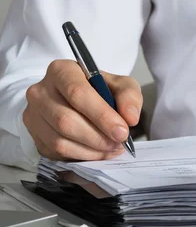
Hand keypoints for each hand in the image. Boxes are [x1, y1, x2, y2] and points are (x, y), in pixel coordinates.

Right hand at [23, 59, 141, 160]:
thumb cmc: (99, 89)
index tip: (122, 131)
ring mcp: (33, 115)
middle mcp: (41, 92)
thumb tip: (130, 118)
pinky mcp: (34, 135)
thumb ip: (129, 97)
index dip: (102, 116)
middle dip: (98, 137)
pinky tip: (98, 151)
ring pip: (60, 140)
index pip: (77, 94)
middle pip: (66, 121)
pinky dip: (82, 156)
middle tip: (119, 142)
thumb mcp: (120, 85)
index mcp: (61, 71)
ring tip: (112, 147)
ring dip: (92, 150)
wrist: (78, 99)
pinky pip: (56, 152)